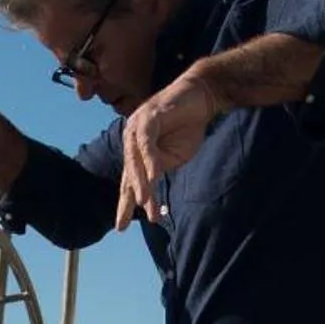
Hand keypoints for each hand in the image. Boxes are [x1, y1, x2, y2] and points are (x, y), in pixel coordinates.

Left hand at [116, 71, 222, 230]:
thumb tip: (150, 184)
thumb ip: (160, 167)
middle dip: (128, 199)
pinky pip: (147, 143)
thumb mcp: (175, 155)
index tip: (122, 227)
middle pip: (128, 173)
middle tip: (124, 224)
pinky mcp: (149, 117)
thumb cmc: (189, 124)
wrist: (202, 96)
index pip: (129, 180)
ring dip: (141, 183)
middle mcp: (132, 138)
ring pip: (135, 161)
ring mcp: (138, 126)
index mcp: (137, 149)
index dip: (125, 203)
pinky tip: (154, 177)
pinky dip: (151, 160)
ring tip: (143, 203)